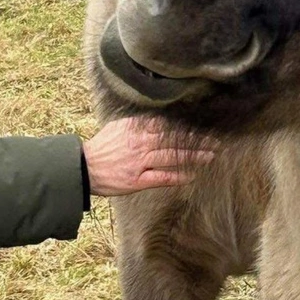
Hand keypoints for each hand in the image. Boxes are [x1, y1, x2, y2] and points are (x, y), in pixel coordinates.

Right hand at [82, 116, 217, 196]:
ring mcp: (140, 162)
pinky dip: (177, 176)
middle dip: (196, 140)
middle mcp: (141, 143)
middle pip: (174, 140)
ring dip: (193, 157)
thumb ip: (138, 123)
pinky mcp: (138, 180)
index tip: (201, 126)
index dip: (186, 126)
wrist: (84, 167)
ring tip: (210, 156)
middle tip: (215, 141)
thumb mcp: (118, 127)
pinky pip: (162, 177)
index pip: (167, 125)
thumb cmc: (101, 147)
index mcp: (136, 129)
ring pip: (172, 157)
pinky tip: (192, 175)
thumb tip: (157, 119)